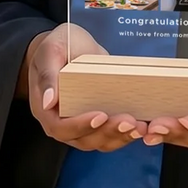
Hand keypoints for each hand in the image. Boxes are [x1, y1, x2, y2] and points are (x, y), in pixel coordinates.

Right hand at [27, 24, 147, 150]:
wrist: (67, 46)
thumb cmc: (58, 46)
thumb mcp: (51, 51)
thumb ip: (48, 74)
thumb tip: (48, 101)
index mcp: (46, 109)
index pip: (60, 127)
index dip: (81, 125)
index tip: (101, 115)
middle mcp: (61, 123)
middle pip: (83, 139)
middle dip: (108, 132)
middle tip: (129, 121)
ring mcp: (79, 125)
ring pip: (98, 141)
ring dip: (120, 136)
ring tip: (139, 126)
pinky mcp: (96, 122)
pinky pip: (108, 135)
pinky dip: (124, 134)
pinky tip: (141, 127)